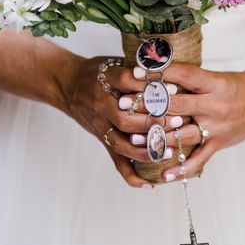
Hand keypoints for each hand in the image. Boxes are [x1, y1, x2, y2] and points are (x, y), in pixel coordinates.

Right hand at [61, 56, 178, 187]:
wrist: (66, 84)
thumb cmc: (96, 72)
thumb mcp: (113, 61)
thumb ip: (136, 66)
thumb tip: (169, 66)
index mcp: (104, 81)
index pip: (127, 83)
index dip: (150, 86)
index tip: (174, 89)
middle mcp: (100, 106)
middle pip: (125, 119)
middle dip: (153, 122)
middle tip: (178, 121)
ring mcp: (100, 126)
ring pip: (122, 144)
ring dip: (147, 149)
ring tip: (170, 150)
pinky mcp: (102, 140)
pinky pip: (116, 162)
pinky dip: (132, 176)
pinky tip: (150, 183)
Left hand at [118, 63, 244, 181]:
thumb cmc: (234, 86)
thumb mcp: (214, 76)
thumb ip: (188, 78)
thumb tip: (154, 71)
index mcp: (213, 83)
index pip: (183, 75)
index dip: (159, 73)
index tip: (136, 72)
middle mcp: (215, 105)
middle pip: (177, 105)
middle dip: (148, 105)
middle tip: (124, 104)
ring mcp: (217, 127)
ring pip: (182, 135)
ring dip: (157, 138)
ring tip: (133, 139)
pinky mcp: (219, 144)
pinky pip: (199, 160)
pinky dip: (181, 168)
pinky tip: (162, 173)